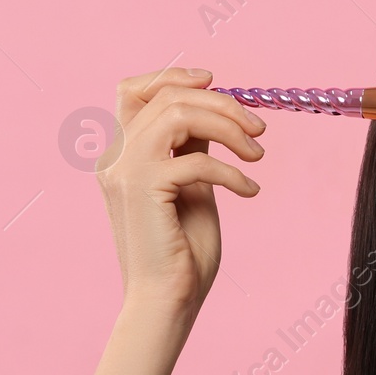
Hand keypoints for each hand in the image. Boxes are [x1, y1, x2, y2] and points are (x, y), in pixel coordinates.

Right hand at [98, 67, 265, 317]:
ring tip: (257, 157)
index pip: (133, 90)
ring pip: (178, 115)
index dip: (174, 76)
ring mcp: (124, 170)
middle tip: (260, 130)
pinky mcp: (142, 189)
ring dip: (229, 129)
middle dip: (223, 105)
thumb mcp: (193, 187)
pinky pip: (196, 160)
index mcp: (123, 153)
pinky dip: (232, 172)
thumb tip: (215, 113)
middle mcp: (115, 156)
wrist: (166, 299)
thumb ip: (192, 148)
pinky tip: (251, 191)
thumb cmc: (183, 250)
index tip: (217, 82)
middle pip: (168, 97)